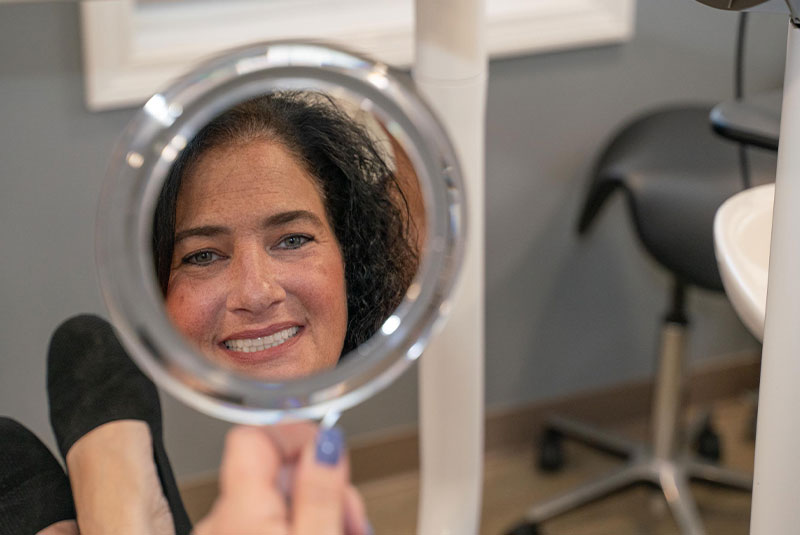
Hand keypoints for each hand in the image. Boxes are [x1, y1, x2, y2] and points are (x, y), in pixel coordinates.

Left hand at [194, 422, 369, 534]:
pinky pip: (265, 523)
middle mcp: (219, 520)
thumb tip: (325, 441)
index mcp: (238, 510)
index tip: (332, 453)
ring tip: (343, 530)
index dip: (297, 433)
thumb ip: (320, 492)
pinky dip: (297, 526)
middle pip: (272, 468)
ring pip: (273, 498)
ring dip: (313, 507)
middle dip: (319, 481)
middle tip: (349, 516)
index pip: (255, 433)